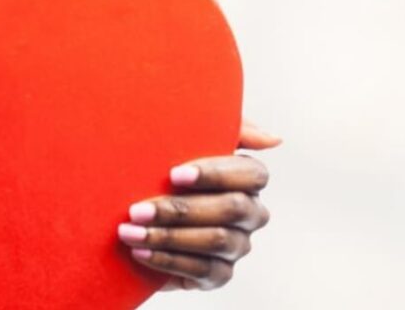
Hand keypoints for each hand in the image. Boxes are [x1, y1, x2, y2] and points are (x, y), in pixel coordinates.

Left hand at [119, 121, 279, 289]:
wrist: (139, 211)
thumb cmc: (169, 168)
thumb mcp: (193, 139)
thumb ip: (235, 129)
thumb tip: (273, 139)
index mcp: (248, 179)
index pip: (250, 175)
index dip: (214, 174)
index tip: (173, 175)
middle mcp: (251, 213)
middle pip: (230, 209)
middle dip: (181, 209)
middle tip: (138, 209)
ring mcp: (237, 245)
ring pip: (215, 241)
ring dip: (168, 236)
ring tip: (131, 232)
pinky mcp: (219, 274)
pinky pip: (202, 270)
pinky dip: (167, 260)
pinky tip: (140, 252)